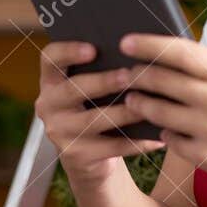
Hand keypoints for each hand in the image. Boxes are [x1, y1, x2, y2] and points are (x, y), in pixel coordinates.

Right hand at [34, 41, 164, 180]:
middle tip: (129, 75)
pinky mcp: (76, 155)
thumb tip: (139, 51)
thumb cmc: (96, 109)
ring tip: (149, 105)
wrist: (88, 157)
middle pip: (72, 89)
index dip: (68, 51)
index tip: (93, 48)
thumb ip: (103, 70)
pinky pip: (110, 147)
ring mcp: (59, 132)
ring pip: (94, 120)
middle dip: (103, 81)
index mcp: (51, 81)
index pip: (50, 59)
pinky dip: (137, 142)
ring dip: (124, 113)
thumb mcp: (92, 90)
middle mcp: (48, 105)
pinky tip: (158, 138)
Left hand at [117, 33, 206, 198]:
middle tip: (124, 73)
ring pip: (159, 112)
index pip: (180, 52)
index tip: (126, 41)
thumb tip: (179, 59)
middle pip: (162, 81)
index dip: (148, 45)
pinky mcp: (206, 157)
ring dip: (141, 104)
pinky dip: (165, 133)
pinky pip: (171, 140)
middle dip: (136, 75)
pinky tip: (165, 129)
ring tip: (134, 100)